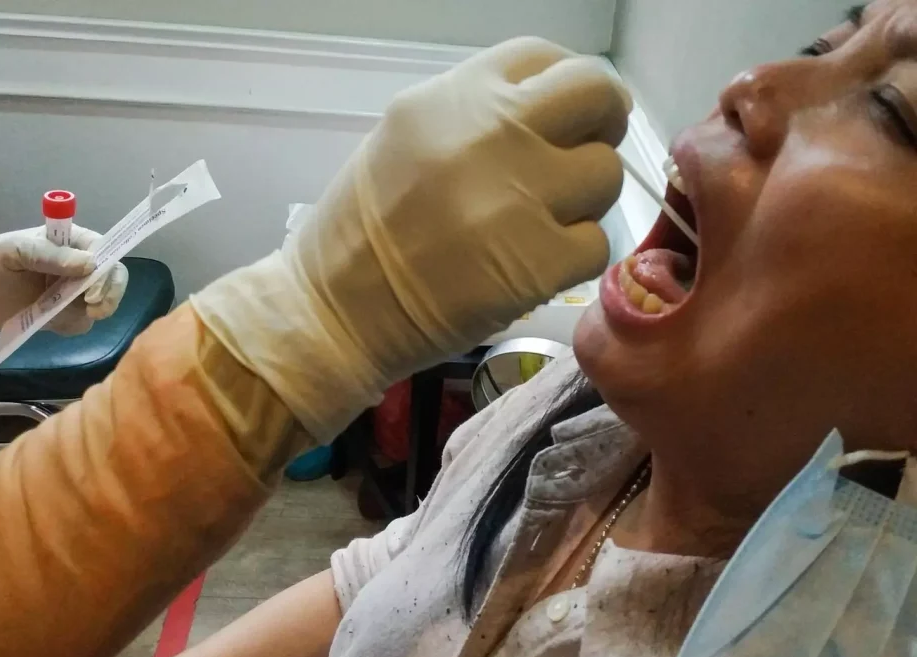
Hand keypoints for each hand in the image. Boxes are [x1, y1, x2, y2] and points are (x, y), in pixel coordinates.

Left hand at [0, 225, 128, 334]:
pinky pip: (83, 323)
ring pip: (103, 303)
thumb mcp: (14, 251)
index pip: (105, 251)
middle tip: (92, 309)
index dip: (106, 271)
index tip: (90, 292)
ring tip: (60, 315)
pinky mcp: (66, 315)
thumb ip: (50, 255)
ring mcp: (74, 292)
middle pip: (114, 278)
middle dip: (109, 294)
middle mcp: (79, 266)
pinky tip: (51, 322)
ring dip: (91, 312)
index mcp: (71, 241)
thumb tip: (90, 265)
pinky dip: (73, 326)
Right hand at [192, 37, 628, 441]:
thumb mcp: (406, 138)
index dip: (567, 85)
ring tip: (537, 228)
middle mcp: (494, 131)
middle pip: (597, 95)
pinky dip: (571, 261)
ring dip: (583, 203)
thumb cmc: (359, 232)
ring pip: (606, 175)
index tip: (569, 115)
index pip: (546, 58)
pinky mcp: (540, 261)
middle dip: (602, 125)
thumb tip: (549, 114)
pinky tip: (530, 268)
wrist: (335, 312)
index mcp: (455, 96)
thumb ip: (475, 115)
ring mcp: (521, 196)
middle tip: (579, 160)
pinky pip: (596, 245)